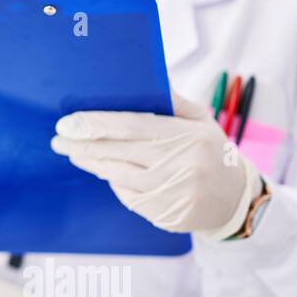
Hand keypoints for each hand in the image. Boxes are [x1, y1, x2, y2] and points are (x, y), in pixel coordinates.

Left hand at [50, 90, 261, 238]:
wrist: (237, 200)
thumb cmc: (212, 152)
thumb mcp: (201, 121)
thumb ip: (172, 102)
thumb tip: (143, 82)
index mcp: (188, 137)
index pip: (131, 126)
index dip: (96, 125)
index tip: (68, 123)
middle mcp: (180, 165)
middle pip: (117, 152)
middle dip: (82, 145)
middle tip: (59, 139)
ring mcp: (172, 193)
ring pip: (117, 176)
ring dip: (91, 163)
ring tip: (73, 153)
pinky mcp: (165, 214)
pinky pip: (127, 196)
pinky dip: (113, 182)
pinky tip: (104, 171)